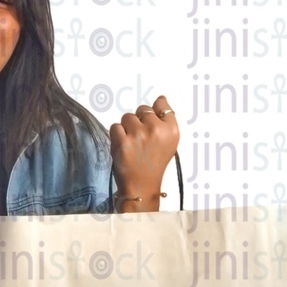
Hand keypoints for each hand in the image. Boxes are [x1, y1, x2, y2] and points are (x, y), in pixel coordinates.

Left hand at [109, 96, 178, 212]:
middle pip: (142, 110)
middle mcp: (156, 129)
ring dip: (126, 128)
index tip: (150, 121)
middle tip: (140, 140)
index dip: (154, 111)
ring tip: (131, 144)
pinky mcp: (122, 141)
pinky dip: (116, 136)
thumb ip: (165, 122)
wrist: (141, 186)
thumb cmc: (153, 165)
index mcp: (171, 130)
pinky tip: (123, 147)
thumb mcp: (169, 143)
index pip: (162, 106)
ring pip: (127, 117)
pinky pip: (115, 127)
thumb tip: (160, 99)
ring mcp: (139, 134)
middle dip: (138, 122)